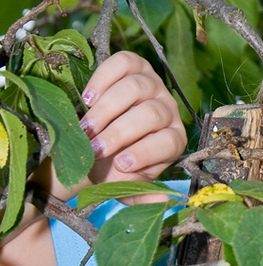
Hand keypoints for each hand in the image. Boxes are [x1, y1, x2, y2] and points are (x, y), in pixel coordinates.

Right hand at [79, 52, 186, 198]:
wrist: (94, 142)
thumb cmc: (112, 167)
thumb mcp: (125, 188)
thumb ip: (141, 197)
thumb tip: (163, 202)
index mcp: (173, 141)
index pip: (168, 142)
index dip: (146, 153)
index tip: (120, 164)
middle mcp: (168, 110)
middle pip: (151, 114)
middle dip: (120, 133)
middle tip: (94, 148)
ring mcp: (153, 84)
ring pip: (136, 88)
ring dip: (107, 109)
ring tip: (85, 127)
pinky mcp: (135, 66)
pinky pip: (123, 62)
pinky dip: (104, 78)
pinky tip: (87, 99)